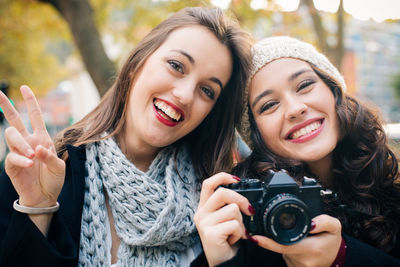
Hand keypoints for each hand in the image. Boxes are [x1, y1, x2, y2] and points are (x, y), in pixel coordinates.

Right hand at [0, 85, 64, 208]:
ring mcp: (19, 152)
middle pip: (14, 120)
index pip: (35, 116)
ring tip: (33, 155)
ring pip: (11, 136)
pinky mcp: (12, 165)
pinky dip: (21, 159)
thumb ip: (50, 157)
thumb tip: (37, 148)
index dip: (31, 102)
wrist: (45, 196)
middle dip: (6, 106)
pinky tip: (30, 164)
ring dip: (21, 144)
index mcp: (41, 138)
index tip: (24, 87)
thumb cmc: (53, 179)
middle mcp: (28, 142)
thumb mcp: (58, 167)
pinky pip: (12, 157)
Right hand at [194, 173, 253, 266]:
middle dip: (241, 200)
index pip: (208, 184)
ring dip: (241, 222)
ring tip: (236, 232)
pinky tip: (233, 240)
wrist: (224, 263)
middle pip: (223, 193)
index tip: (237, 179)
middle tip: (249, 210)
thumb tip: (244, 193)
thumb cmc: (226, 240)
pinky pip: (234, 224)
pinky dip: (240, 233)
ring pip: (232, 209)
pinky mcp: (210, 234)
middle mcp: (201, 214)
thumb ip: (228, 205)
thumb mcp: (225, 219)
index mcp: (204, 207)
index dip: (222, 177)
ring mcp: (204, 224)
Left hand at [252, 214, 341, 266]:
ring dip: (284, 242)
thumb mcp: (335, 227)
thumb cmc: (332, 242)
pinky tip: (296, 244)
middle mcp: (302, 260)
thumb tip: (311, 223)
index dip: (268, 242)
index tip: (255, 237)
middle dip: (276, 237)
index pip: (284, 245)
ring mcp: (298, 266)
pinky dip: (287, 248)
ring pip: (282, 250)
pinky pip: (285, 255)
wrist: (337, 258)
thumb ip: (324, 221)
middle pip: (280, 246)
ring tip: (298, 238)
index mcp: (311, 249)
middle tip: (280, 229)